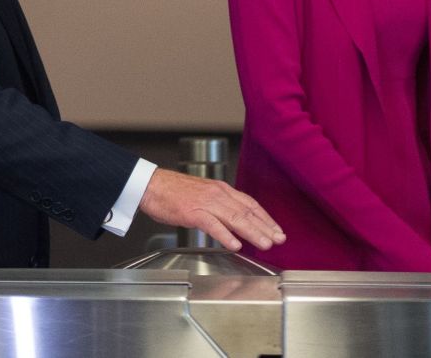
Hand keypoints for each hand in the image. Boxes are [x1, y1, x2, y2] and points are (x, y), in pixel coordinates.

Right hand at [137, 168, 286, 251]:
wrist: (151, 185)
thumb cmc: (174, 192)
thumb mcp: (202, 195)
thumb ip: (219, 206)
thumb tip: (235, 220)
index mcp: (221, 189)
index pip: (250, 203)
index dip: (265, 217)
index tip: (277, 229)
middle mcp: (217, 194)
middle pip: (246, 211)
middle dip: (265, 226)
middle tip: (279, 239)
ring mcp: (205, 203)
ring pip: (234, 218)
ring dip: (252, 232)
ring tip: (265, 243)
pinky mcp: (192, 212)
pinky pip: (212, 225)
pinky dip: (225, 235)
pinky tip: (235, 244)